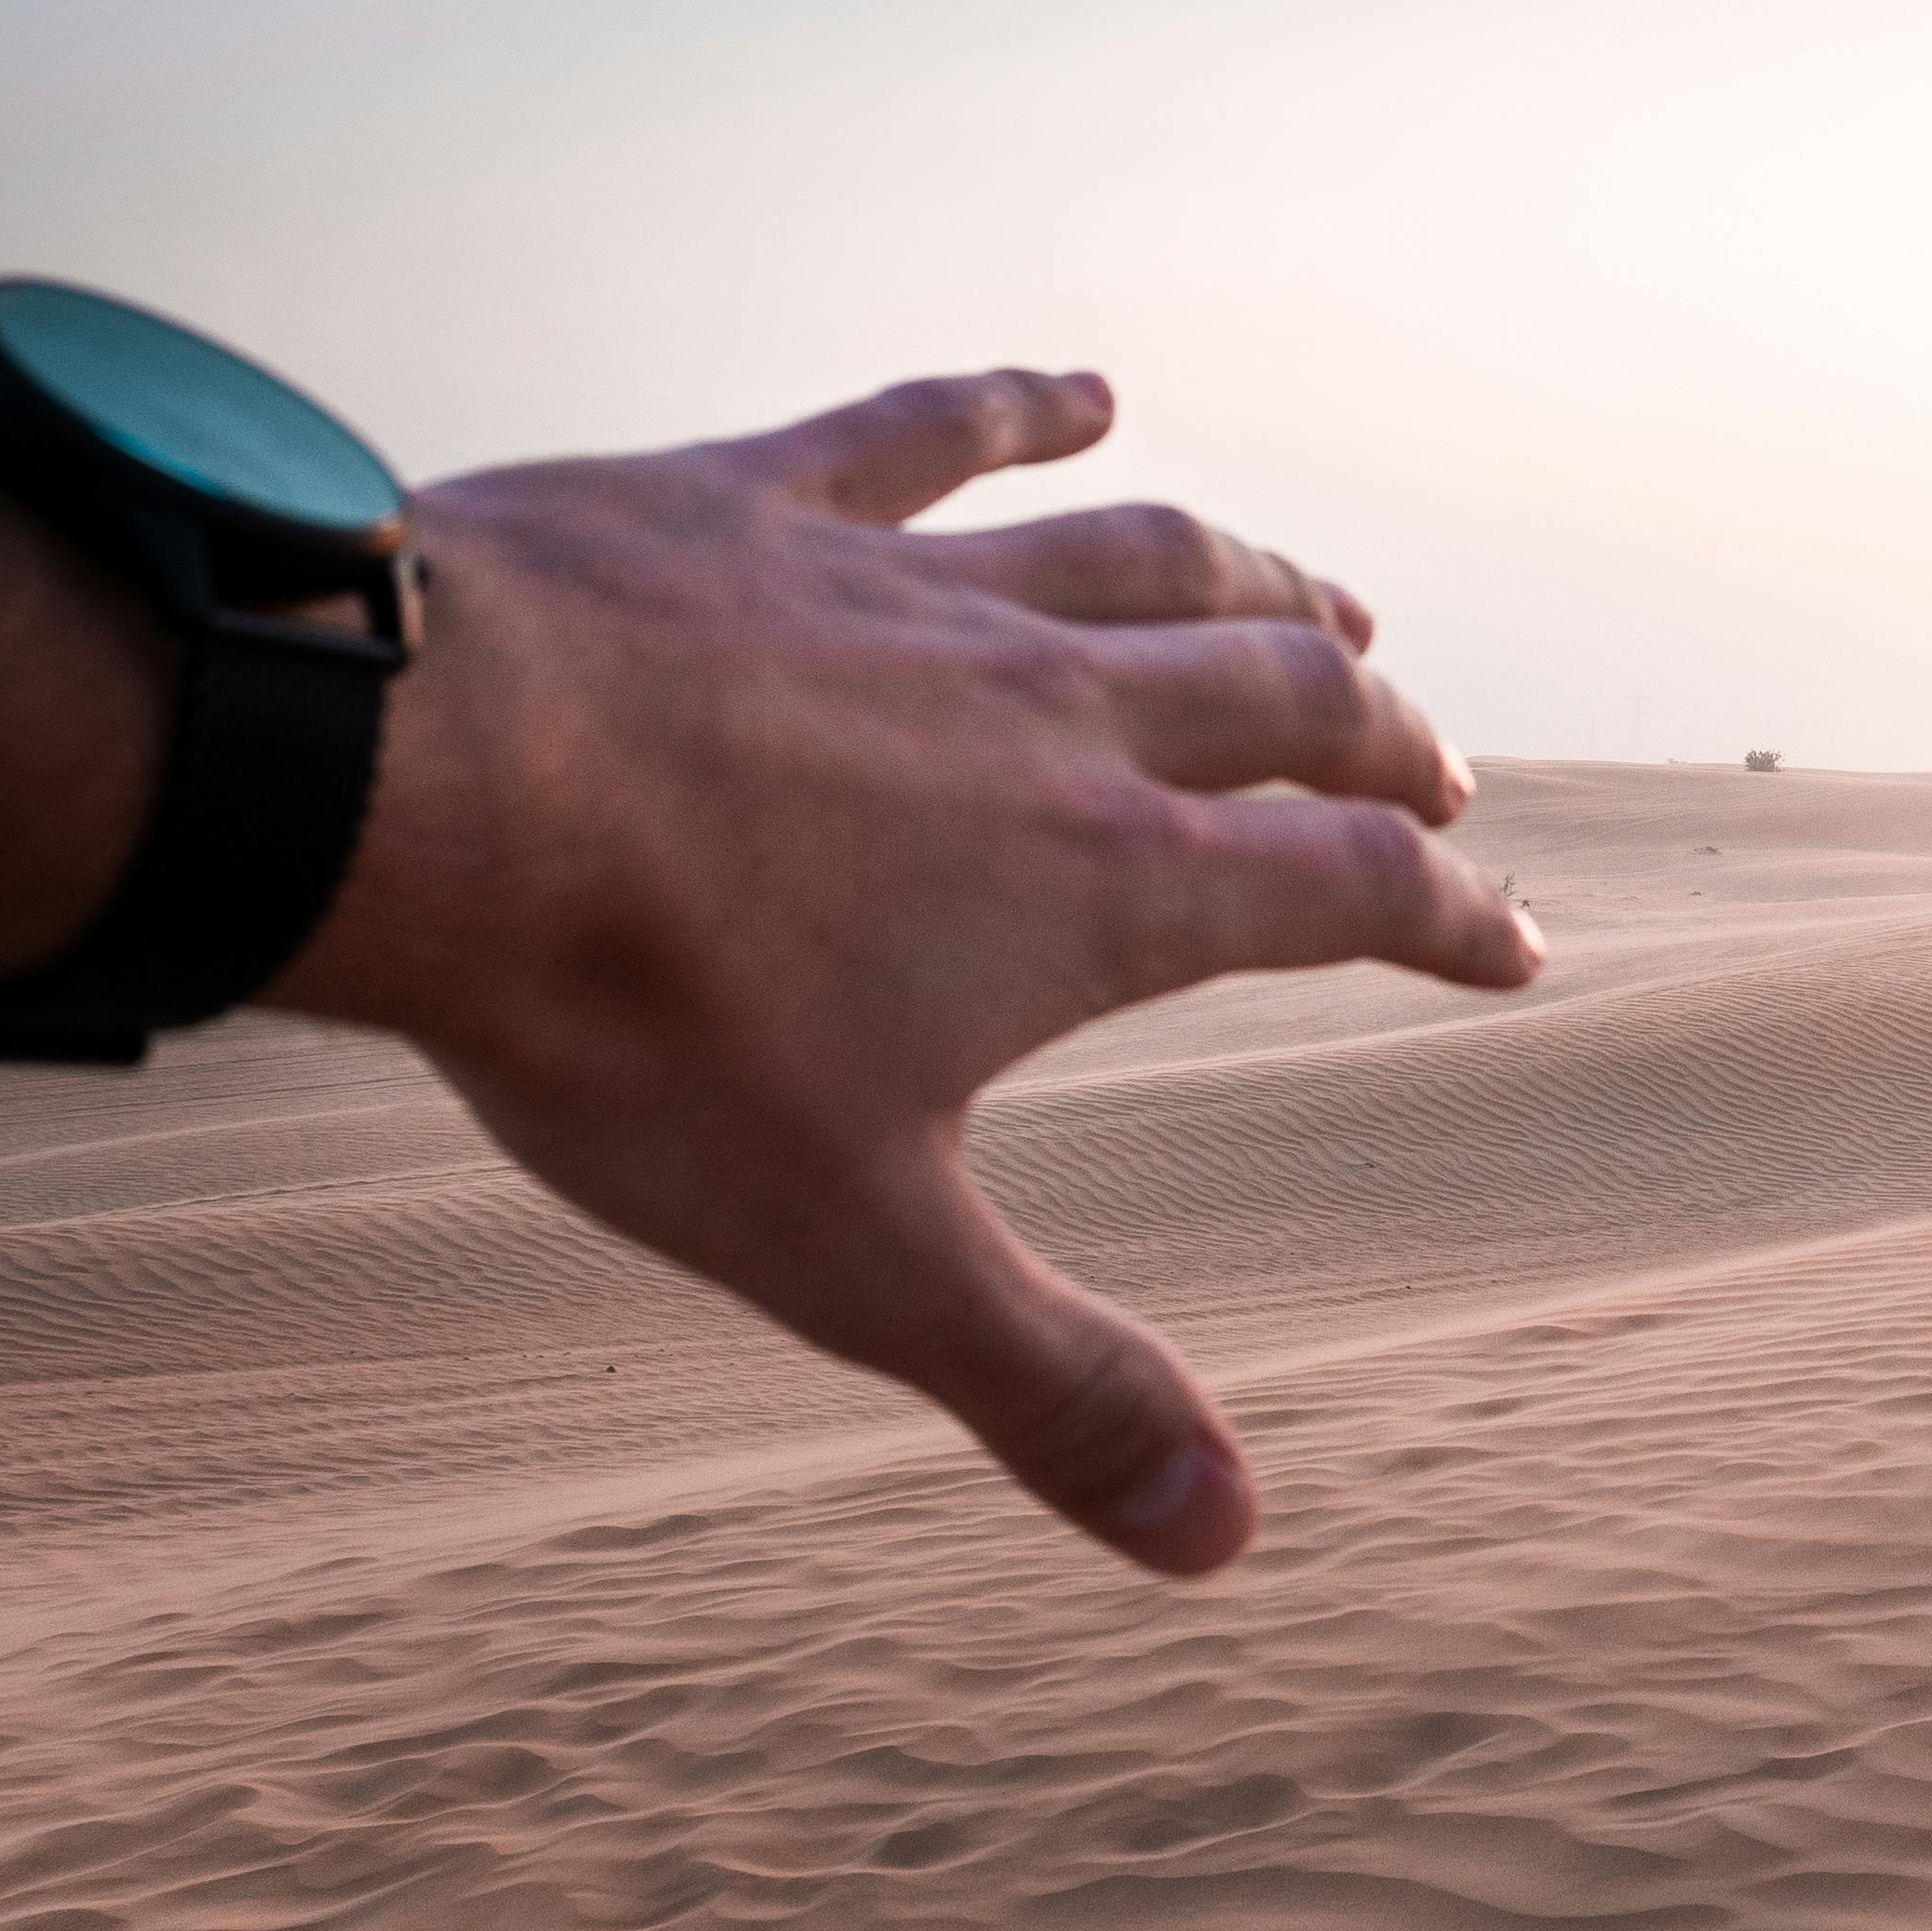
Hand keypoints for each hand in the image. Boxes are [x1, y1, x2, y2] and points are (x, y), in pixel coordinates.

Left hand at [279, 368, 1538, 1577]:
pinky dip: (1025, 406)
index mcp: (1103, 884)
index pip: (1347, 894)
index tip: (1512, 948)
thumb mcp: (852, 1247)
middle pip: (1290, 697)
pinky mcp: (767, 500)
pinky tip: (1085, 388)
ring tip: (1332, 600)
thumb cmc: (632, 1021)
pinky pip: (933, 431)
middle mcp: (1051, 712)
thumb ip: (1047, 1386)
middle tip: (1437, 776)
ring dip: (1264, 578)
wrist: (418, 783)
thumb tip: (1226, 1542)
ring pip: (1149, 559)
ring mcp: (912, 589)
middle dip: (1387, 740)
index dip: (1451, 923)